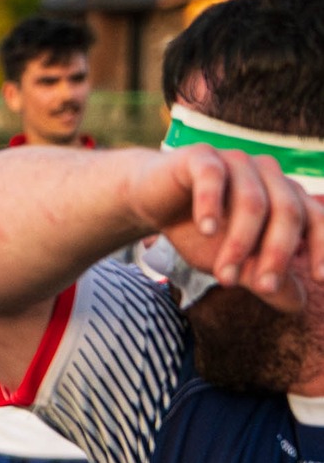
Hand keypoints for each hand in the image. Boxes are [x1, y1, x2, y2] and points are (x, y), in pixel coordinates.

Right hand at [130, 145, 323, 311]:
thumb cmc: (201, 232)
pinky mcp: (201, 156)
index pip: (315, 219)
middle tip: (264, 288)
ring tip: (224, 277)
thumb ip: (265, 280)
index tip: (320, 278)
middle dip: (277, 253)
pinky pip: (213, 176)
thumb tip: (299, 305)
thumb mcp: (235, 264)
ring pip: (252, 201)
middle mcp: (267, 174)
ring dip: (240, 243)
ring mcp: (236, 161)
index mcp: (285, 196)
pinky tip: (207, 230)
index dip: (322, 246)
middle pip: (287, 211)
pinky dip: (211, 204)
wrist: (154, 203)